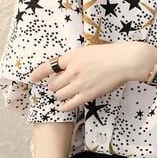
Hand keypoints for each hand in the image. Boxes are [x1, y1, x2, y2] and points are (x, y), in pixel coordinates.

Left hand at [30, 41, 156, 112]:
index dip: (38, 73)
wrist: (124, 61)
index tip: (32, 78)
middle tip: (61, 86)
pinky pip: (69, 104)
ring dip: (60, 95)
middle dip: (55, 86)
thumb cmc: (109, 54)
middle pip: (53, 84)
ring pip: (59, 95)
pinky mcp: (88, 94)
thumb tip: (63, 68)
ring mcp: (80, 83)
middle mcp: (73, 70)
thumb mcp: (87, 51)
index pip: (48, 66)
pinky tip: (66, 105)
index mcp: (72, 57)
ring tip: (66, 94)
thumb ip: (74, 59)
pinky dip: (65, 106)